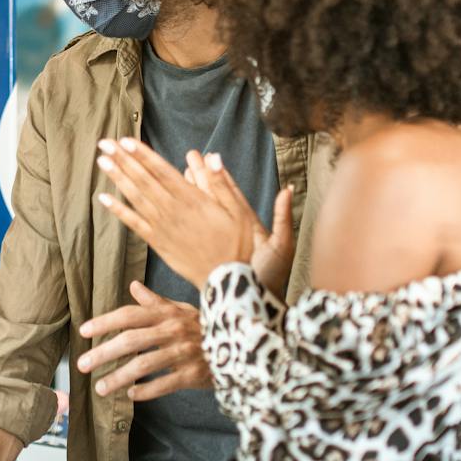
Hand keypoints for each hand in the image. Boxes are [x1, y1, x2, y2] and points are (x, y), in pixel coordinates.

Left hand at [79, 279, 209, 399]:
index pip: (130, 315)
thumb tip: (134, 286)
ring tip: (100, 388)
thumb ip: (155, 301)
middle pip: (131, 340)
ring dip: (119, 377)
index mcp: (167, 314)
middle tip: (82, 364)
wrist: (242, 346)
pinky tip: (131, 395)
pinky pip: (164, 384)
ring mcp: (184, 353)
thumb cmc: (205, 327)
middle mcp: (173, 331)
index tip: (84, 331)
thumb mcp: (182, 310)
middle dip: (103, 353)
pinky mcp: (193, 374)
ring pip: (144, 365)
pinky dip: (146, 391)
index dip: (105, 322)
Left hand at [95, 137, 256, 289]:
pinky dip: (118, 210)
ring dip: (118, 178)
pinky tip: (104, 198)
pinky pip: (134, 223)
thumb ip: (222, 184)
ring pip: (136, 198)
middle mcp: (173, 211)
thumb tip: (211, 157)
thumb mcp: (239, 212)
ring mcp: (162, 227)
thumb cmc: (235, 244)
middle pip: (144, 181)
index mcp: (193, 200)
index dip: (143, 155)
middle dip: (124, 160)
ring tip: (102, 161)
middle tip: (105, 144)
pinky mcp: (157, 242)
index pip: (162, 172)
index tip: (125, 141)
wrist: (224, 280)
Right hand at [187, 152, 295, 292]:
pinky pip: (196, 228)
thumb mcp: (281, 246)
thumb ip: (283, 216)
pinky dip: (186, 214)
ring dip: (192, 190)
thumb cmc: (271, 279)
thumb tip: (289, 187)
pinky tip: (171, 202)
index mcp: (248, 225)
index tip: (211, 157)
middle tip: (189, 156)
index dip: (221, 176)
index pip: (232, 194)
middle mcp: (232, 230)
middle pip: (214, 197)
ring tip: (180, 170)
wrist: (256, 304)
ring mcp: (219, 239)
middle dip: (202, 176)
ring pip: (202, 210)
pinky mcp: (207, 252)